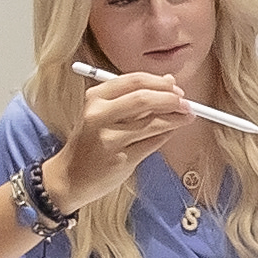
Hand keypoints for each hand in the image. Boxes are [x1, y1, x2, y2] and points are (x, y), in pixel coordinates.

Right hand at [56, 71, 202, 178]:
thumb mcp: (104, 113)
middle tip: (187, 104)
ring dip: (176, 119)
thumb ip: (134, 97)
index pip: (135, 81)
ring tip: (186, 118)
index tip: (176, 88)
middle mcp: (99, 115)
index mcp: (95, 98)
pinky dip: (166, 136)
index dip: (160, 83)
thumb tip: (170, 81)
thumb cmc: (92, 141)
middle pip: (144, 99)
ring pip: (153, 123)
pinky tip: (169, 133)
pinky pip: (152, 143)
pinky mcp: (121, 160)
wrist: (70, 177)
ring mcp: (109, 139)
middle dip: (172, 100)